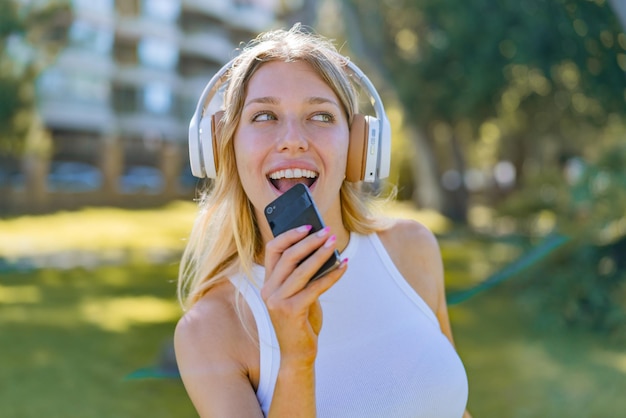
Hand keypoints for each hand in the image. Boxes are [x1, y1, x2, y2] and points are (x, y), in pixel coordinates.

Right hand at [261, 225, 346, 365]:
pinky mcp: (291, 311)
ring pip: (301, 270)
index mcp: (267, 283)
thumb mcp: (299, 293)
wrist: (297, 353)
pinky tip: (343, 267)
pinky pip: (315, 287)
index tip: (307, 225)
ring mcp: (277, 301)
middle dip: (310, 241)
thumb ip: (304, 275)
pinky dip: (331, 275)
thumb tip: (323, 250)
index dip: (289, 235)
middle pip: (287, 256)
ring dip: (321, 254)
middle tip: (327, 232)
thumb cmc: (300, 320)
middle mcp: (268, 290)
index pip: (272, 250)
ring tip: (335, 243)